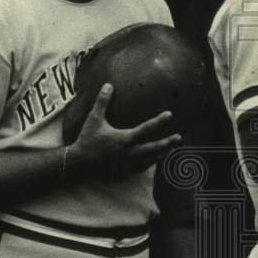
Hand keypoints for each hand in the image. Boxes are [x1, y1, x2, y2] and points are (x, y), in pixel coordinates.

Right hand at [66, 84, 181, 179]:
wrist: (79, 163)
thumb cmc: (87, 139)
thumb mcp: (94, 118)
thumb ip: (103, 102)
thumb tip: (108, 85)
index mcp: (126, 139)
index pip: (148, 128)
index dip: (160, 121)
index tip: (169, 115)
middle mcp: (130, 152)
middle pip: (154, 148)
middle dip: (168, 142)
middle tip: (178, 138)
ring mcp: (128, 164)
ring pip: (150, 160)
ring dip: (161, 154)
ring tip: (171, 149)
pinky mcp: (124, 172)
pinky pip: (140, 168)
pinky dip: (149, 164)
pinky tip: (153, 160)